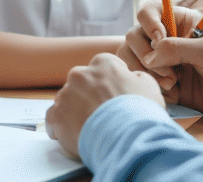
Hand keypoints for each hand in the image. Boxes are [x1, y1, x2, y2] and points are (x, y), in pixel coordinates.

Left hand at [45, 53, 164, 159]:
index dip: (109, 82)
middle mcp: (80, 74)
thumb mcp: (149, 87)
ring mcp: (66, 94)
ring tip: (90, 129)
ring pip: (67, 100)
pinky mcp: (56, 115)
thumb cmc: (141, 113)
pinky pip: (53, 118)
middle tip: (102, 115)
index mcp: (103, 64)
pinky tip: (72, 135)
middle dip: (89, 96)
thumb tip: (132, 79)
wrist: (127, 139)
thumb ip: (137, 78)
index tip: (113, 94)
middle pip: (82, 83)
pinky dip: (60, 126)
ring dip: (75, 111)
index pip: (102, 66)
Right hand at [124, 0, 202, 90]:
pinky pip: (143, 81)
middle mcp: (165, 40)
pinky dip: (153, 87)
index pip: (148, 14)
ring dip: (147, 72)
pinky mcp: (162, 81)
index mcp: (176, 23)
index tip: (159, 41)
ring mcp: (162, 61)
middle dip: (145, 55)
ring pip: (133, 60)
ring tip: (172, 84)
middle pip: (134, 38)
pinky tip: (174, 94)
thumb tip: (149, 57)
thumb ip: (177, 48)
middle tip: (170, 73)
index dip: (148, 25)